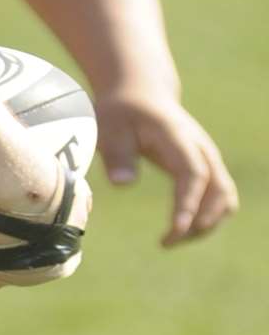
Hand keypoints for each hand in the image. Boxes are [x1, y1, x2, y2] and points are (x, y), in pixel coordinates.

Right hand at [0, 163, 93, 299]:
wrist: (21, 179)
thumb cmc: (40, 169)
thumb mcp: (56, 178)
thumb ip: (54, 187)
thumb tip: (59, 174)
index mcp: (59, 256)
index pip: (33, 260)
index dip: (15, 255)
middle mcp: (33, 272)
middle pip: (2, 273)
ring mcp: (2, 271)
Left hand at [91, 85, 237, 245]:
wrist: (140, 93)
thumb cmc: (121, 112)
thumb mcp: (109, 128)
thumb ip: (117, 154)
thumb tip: (123, 184)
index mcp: (178, 137)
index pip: (193, 174)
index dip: (188, 203)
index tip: (176, 228)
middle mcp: (202, 149)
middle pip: (218, 191)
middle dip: (199, 221)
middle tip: (167, 241)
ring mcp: (209, 158)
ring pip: (225, 197)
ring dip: (206, 223)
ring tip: (172, 240)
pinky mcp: (208, 167)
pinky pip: (220, 197)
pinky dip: (208, 216)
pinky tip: (181, 229)